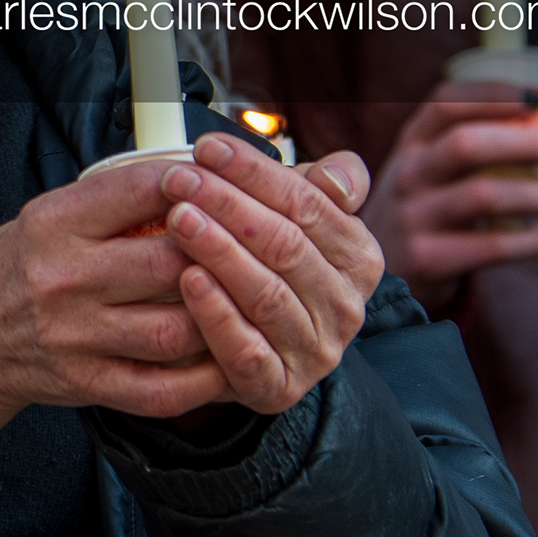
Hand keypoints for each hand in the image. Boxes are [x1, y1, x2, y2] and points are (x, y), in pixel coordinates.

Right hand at [0, 167, 230, 474]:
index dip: (193, 183)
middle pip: (169, 263)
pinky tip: (221, 358)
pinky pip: (162, 388)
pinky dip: (203, 378)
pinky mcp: (87, 383)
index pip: (139, 191)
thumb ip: (110, 203)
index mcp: (52, 223)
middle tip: (242, 249)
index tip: (219, 183)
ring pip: (176, 328)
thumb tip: (190, 180)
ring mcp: (75, 336)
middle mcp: (62, 279)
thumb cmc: (15, 271)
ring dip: (218, 317)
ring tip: (236, 303)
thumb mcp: (46, 217)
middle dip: (218, 253)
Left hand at [148, 138, 383, 419]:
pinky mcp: (278, 388)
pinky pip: (247, 351)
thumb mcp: (300, 219)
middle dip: (228, 205)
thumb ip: (323, 186)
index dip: (255, 172)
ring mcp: (315, 353)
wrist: (250, 348)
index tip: (207, 147)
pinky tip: (187, 281)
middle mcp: (346, 308)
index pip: (309, 204)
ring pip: (266, 294)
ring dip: (219, 252)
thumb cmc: (270, 266)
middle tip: (179, 180)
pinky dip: (216, 314)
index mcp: (359, 258)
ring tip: (178, 219)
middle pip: (285, 245)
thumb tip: (335, 178)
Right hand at [360, 96, 537, 308]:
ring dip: (534, 194)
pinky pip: (492, 246)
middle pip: (465, 145)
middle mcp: (406, 176)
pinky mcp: (427, 261)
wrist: (380, 276)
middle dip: (525, 142)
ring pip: (482, 196)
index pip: (446, 104)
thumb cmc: (427, 213)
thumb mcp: (431, 173)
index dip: (494, 95)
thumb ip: (483, 151)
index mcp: (411, 145)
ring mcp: (412, 218)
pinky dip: (529, 241)